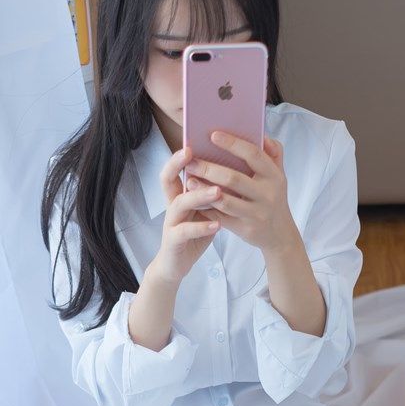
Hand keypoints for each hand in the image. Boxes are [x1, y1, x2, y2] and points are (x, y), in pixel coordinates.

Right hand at [153, 144, 222, 285]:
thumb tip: (236, 164)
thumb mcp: (204, 207)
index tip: (191, 142)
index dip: (179, 156)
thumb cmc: (195, 231)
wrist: (177, 263)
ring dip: (198, 196)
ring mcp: (171, 222)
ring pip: (179, 204)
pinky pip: (186, 232)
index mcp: (179, 193)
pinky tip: (218, 225)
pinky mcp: (174, 241)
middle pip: (168, 180)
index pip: (173, 169)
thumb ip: (214, 188)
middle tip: (195, 154)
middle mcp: (171, 204)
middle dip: (181, 166)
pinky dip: (201, 227)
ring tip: (218, 191)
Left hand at [184, 130, 298, 254]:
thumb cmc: (273, 197)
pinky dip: (206, 208)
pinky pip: (221, 217)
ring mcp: (256, 213)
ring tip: (189, 180)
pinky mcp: (246, 229)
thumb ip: (273, 153)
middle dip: (209, 169)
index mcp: (274, 176)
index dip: (233, 144)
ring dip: (203, 190)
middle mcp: (267, 194)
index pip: (253, 155)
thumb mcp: (279, 175)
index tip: (212, 135)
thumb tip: (261, 134)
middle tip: (191, 161)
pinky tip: (194, 200)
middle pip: (233, 178)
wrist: (280, 233)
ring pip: (224, 200)